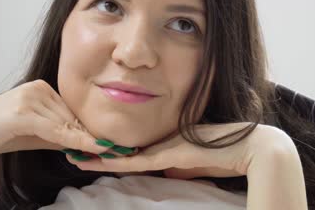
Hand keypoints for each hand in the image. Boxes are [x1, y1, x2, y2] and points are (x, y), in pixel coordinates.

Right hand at [0, 79, 107, 163]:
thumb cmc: (4, 134)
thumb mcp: (38, 132)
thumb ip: (61, 134)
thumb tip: (88, 143)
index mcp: (42, 87)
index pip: (70, 109)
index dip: (85, 127)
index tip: (104, 139)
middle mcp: (37, 87)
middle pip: (69, 115)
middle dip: (85, 134)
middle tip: (104, 147)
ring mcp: (29, 97)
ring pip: (64, 122)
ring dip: (80, 139)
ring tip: (96, 149)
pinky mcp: (23, 111)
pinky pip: (54, 129)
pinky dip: (70, 140)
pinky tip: (85, 147)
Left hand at [66, 122, 291, 179]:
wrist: (247, 147)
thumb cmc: (222, 155)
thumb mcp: (193, 164)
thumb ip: (176, 166)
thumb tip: (165, 172)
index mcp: (163, 144)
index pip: (129, 150)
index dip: (106, 151)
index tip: (85, 151)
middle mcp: (160, 143)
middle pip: (122, 148)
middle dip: (95, 149)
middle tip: (67, 147)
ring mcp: (164, 147)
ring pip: (124, 153)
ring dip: (98, 156)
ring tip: (72, 154)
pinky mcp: (171, 154)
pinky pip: (138, 160)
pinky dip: (116, 163)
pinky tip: (97, 161)